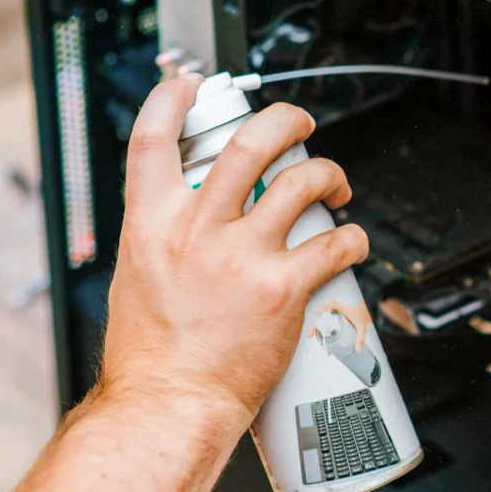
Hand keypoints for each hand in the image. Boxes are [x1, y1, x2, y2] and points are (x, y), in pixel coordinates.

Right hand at [101, 75, 369, 426]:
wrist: (169, 406)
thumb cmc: (152, 357)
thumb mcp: (137, 278)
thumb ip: (163, 238)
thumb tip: (187, 218)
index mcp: (151, 224)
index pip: (153, 139)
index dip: (172, 99)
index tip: (191, 85)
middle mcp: (197, 230)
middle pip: (249, 143)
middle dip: (285, 120)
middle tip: (301, 125)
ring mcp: (242, 256)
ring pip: (302, 183)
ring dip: (330, 176)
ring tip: (336, 189)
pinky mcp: (282, 287)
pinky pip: (333, 244)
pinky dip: (353, 237)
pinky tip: (353, 243)